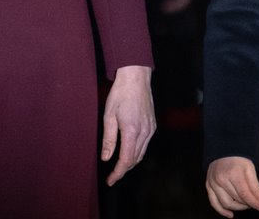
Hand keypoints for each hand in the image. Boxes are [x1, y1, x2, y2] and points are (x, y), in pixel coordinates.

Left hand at [101, 65, 155, 185]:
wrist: (136, 78)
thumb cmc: (120, 94)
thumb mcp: (109, 116)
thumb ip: (108, 139)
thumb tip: (106, 158)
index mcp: (132, 131)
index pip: (126, 160)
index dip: (118, 173)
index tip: (110, 180)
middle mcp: (144, 132)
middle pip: (135, 159)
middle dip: (123, 170)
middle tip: (112, 176)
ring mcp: (151, 128)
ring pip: (141, 153)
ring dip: (130, 162)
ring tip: (118, 167)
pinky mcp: (153, 125)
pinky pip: (145, 144)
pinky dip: (137, 152)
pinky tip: (129, 151)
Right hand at [206, 156, 258, 216]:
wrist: (224, 149)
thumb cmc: (238, 158)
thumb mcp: (250, 168)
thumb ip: (256, 186)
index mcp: (233, 173)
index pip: (245, 194)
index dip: (254, 202)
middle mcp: (221, 179)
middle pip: (236, 199)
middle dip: (249, 204)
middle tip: (257, 204)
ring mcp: (213, 183)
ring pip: (226, 203)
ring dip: (238, 208)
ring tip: (246, 205)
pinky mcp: (208, 186)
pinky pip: (214, 203)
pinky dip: (222, 211)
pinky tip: (230, 214)